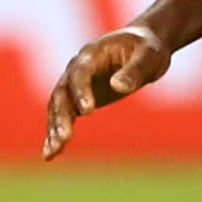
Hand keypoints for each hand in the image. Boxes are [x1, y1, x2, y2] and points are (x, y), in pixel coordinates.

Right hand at [43, 25, 170, 159]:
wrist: (142, 48)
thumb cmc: (148, 49)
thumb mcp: (149, 55)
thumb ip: (135, 70)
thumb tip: (118, 86)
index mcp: (92, 53)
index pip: (80, 73)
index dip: (81, 90)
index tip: (87, 111)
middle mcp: (77, 69)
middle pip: (62, 93)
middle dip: (61, 115)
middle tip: (64, 137)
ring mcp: (75, 85)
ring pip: (58, 107)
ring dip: (54, 128)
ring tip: (54, 151)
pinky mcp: (78, 99)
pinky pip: (64, 117)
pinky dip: (56, 134)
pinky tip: (51, 154)